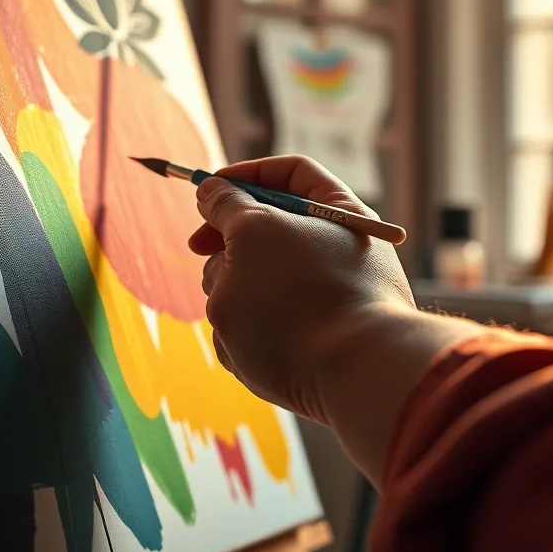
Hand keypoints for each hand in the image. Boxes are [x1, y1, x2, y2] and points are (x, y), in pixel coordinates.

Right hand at [189, 156, 415, 424]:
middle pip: (264, 232)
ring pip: (249, 283)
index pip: (292, 174)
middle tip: (199, 247)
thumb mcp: (255, 232)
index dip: (246, 175)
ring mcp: (319, 302)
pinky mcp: (302, 347)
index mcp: (340, 216)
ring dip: (230, 292)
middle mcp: (335, 256)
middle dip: (228, 243)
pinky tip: (258, 353)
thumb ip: (229, 206)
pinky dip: (244, 337)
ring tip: (246, 315)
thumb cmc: (302, 295)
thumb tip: (214, 192)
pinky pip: (256, 329)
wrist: (352, 377)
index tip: (207, 190)